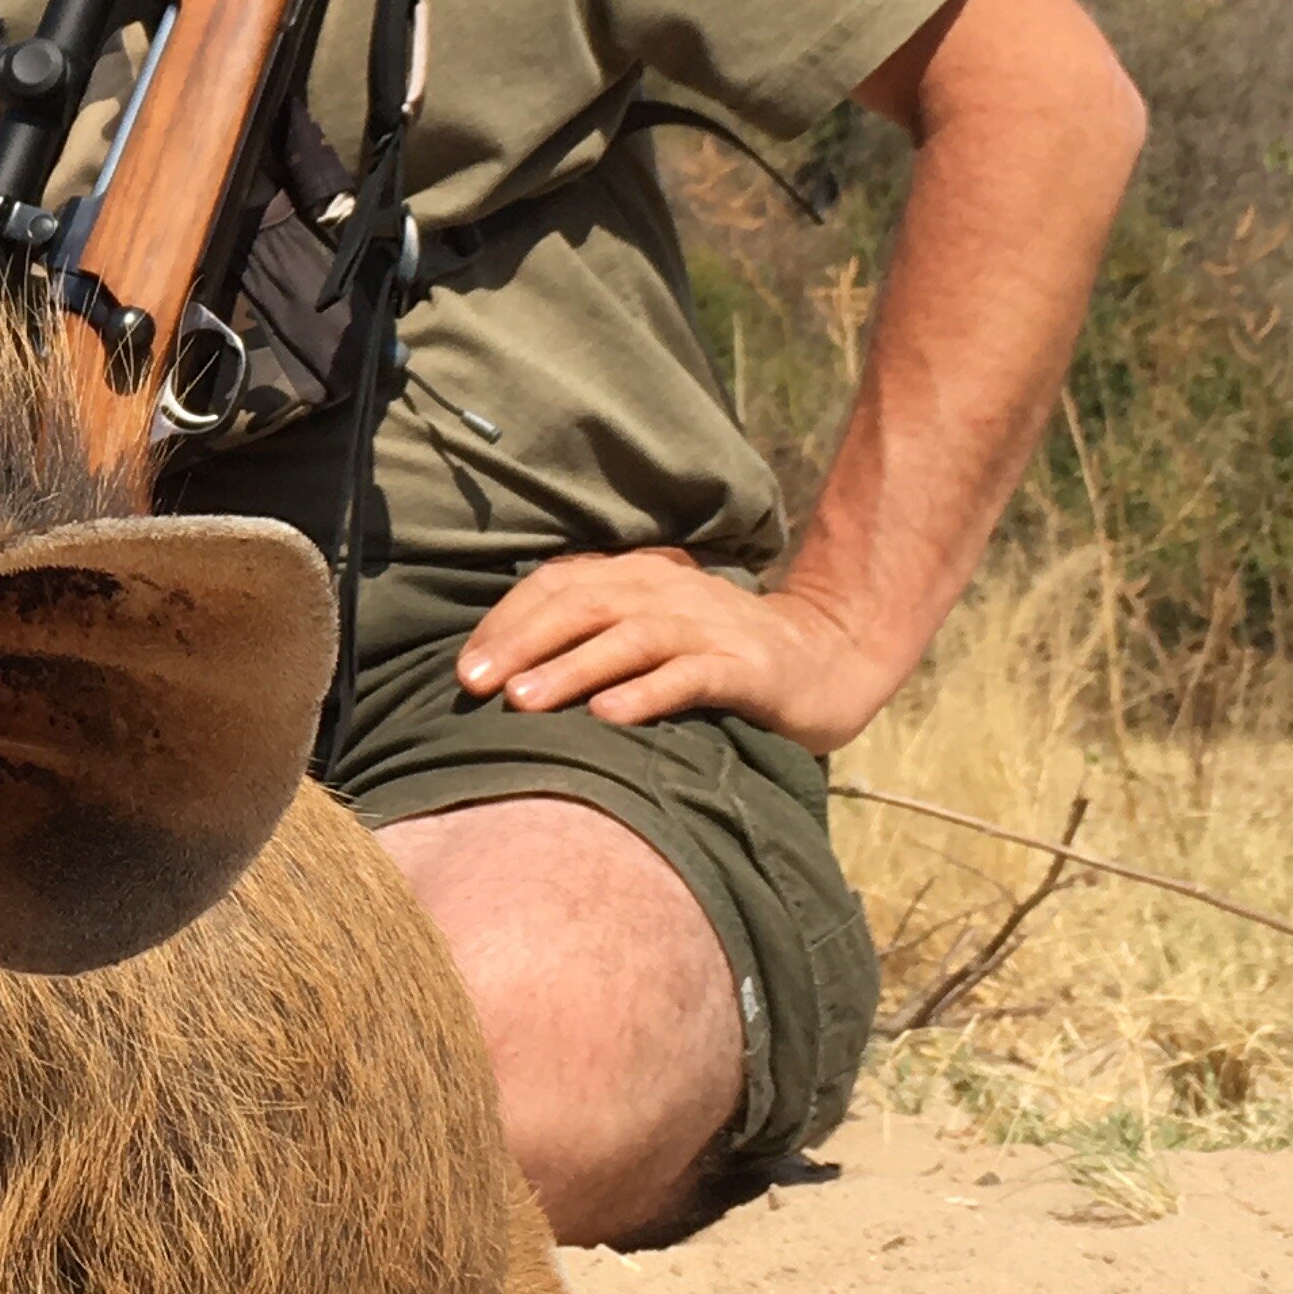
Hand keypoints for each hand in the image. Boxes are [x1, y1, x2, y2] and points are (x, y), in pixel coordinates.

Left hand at [454, 551, 892, 752]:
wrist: (827, 659)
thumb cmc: (715, 654)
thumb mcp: (650, 632)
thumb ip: (592, 637)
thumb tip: (504, 672)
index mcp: (637, 577)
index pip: (559, 585)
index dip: (508, 622)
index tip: (465, 669)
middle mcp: (669, 591)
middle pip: (584, 605)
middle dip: (524, 642)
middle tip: (476, 683)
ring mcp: (710, 627)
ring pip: (631, 638)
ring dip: (573, 667)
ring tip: (524, 700)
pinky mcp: (748, 668)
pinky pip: (692, 676)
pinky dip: (648, 693)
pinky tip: (610, 716)